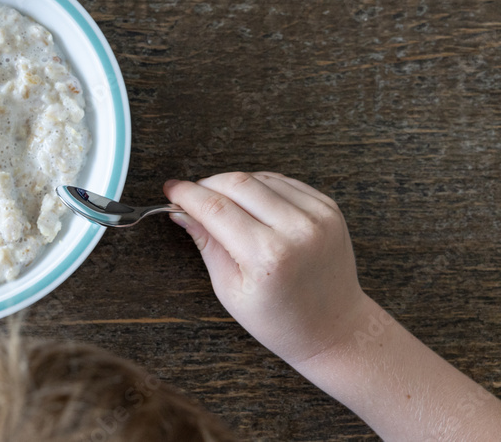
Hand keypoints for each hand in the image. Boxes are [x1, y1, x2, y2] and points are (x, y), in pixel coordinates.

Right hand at [164, 172, 368, 365]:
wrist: (334, 327)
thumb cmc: (280, 319)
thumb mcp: (230, 289)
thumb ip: (206, 243)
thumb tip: (181, 211)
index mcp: (267, 257)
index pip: (215, 208)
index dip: (187, 194)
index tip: (171, 190)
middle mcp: (296, 230)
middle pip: (237, 183)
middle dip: (207, 184)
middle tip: (192, 196)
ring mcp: (317, 216)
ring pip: (260, 178)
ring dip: (233, 184)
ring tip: (223, 204)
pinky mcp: (329, 208)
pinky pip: (284, 182)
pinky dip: (261, 185)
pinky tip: (251, 203)